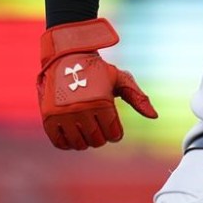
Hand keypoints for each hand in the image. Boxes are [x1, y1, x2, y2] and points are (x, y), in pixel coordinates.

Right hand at [38, 18, 157, 149]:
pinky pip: (59, 142)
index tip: (114, 130)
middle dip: (101, 138)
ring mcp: (63, 114)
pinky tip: (73, 138)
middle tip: (100, 129)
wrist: (66, 57)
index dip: (116, 134)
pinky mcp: (48, 117)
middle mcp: (82, 109)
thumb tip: (154, 116)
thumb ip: (138, 98)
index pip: (113, 133)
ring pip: (79, 144)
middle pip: (96, 140)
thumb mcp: (121, 80)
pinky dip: (67, 144)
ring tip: (88, 132)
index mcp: (102, 102)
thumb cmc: (98, 70)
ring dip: (85, 142)